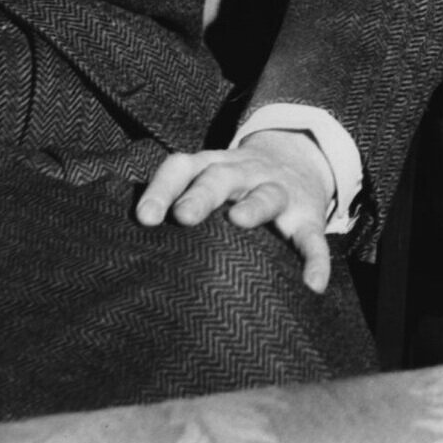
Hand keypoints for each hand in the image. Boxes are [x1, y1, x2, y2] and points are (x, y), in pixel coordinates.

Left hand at [135, 130, 337, 291]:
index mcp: (212, 167)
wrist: (298, 159)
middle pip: (220, 177)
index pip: (181, 168)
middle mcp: (244, 174)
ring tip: (241, 221)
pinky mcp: (308, 216)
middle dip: (201, 194)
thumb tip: (126, 248)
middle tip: (183, 215)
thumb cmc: (234, 186)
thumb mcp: (208, 180)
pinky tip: (312, 284)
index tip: (144, 218)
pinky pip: (313, 238)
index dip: (162, 189)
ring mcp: (279, 192)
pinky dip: (316, 259)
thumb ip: (176, 203)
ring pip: (268, 194)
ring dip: (254, 205)